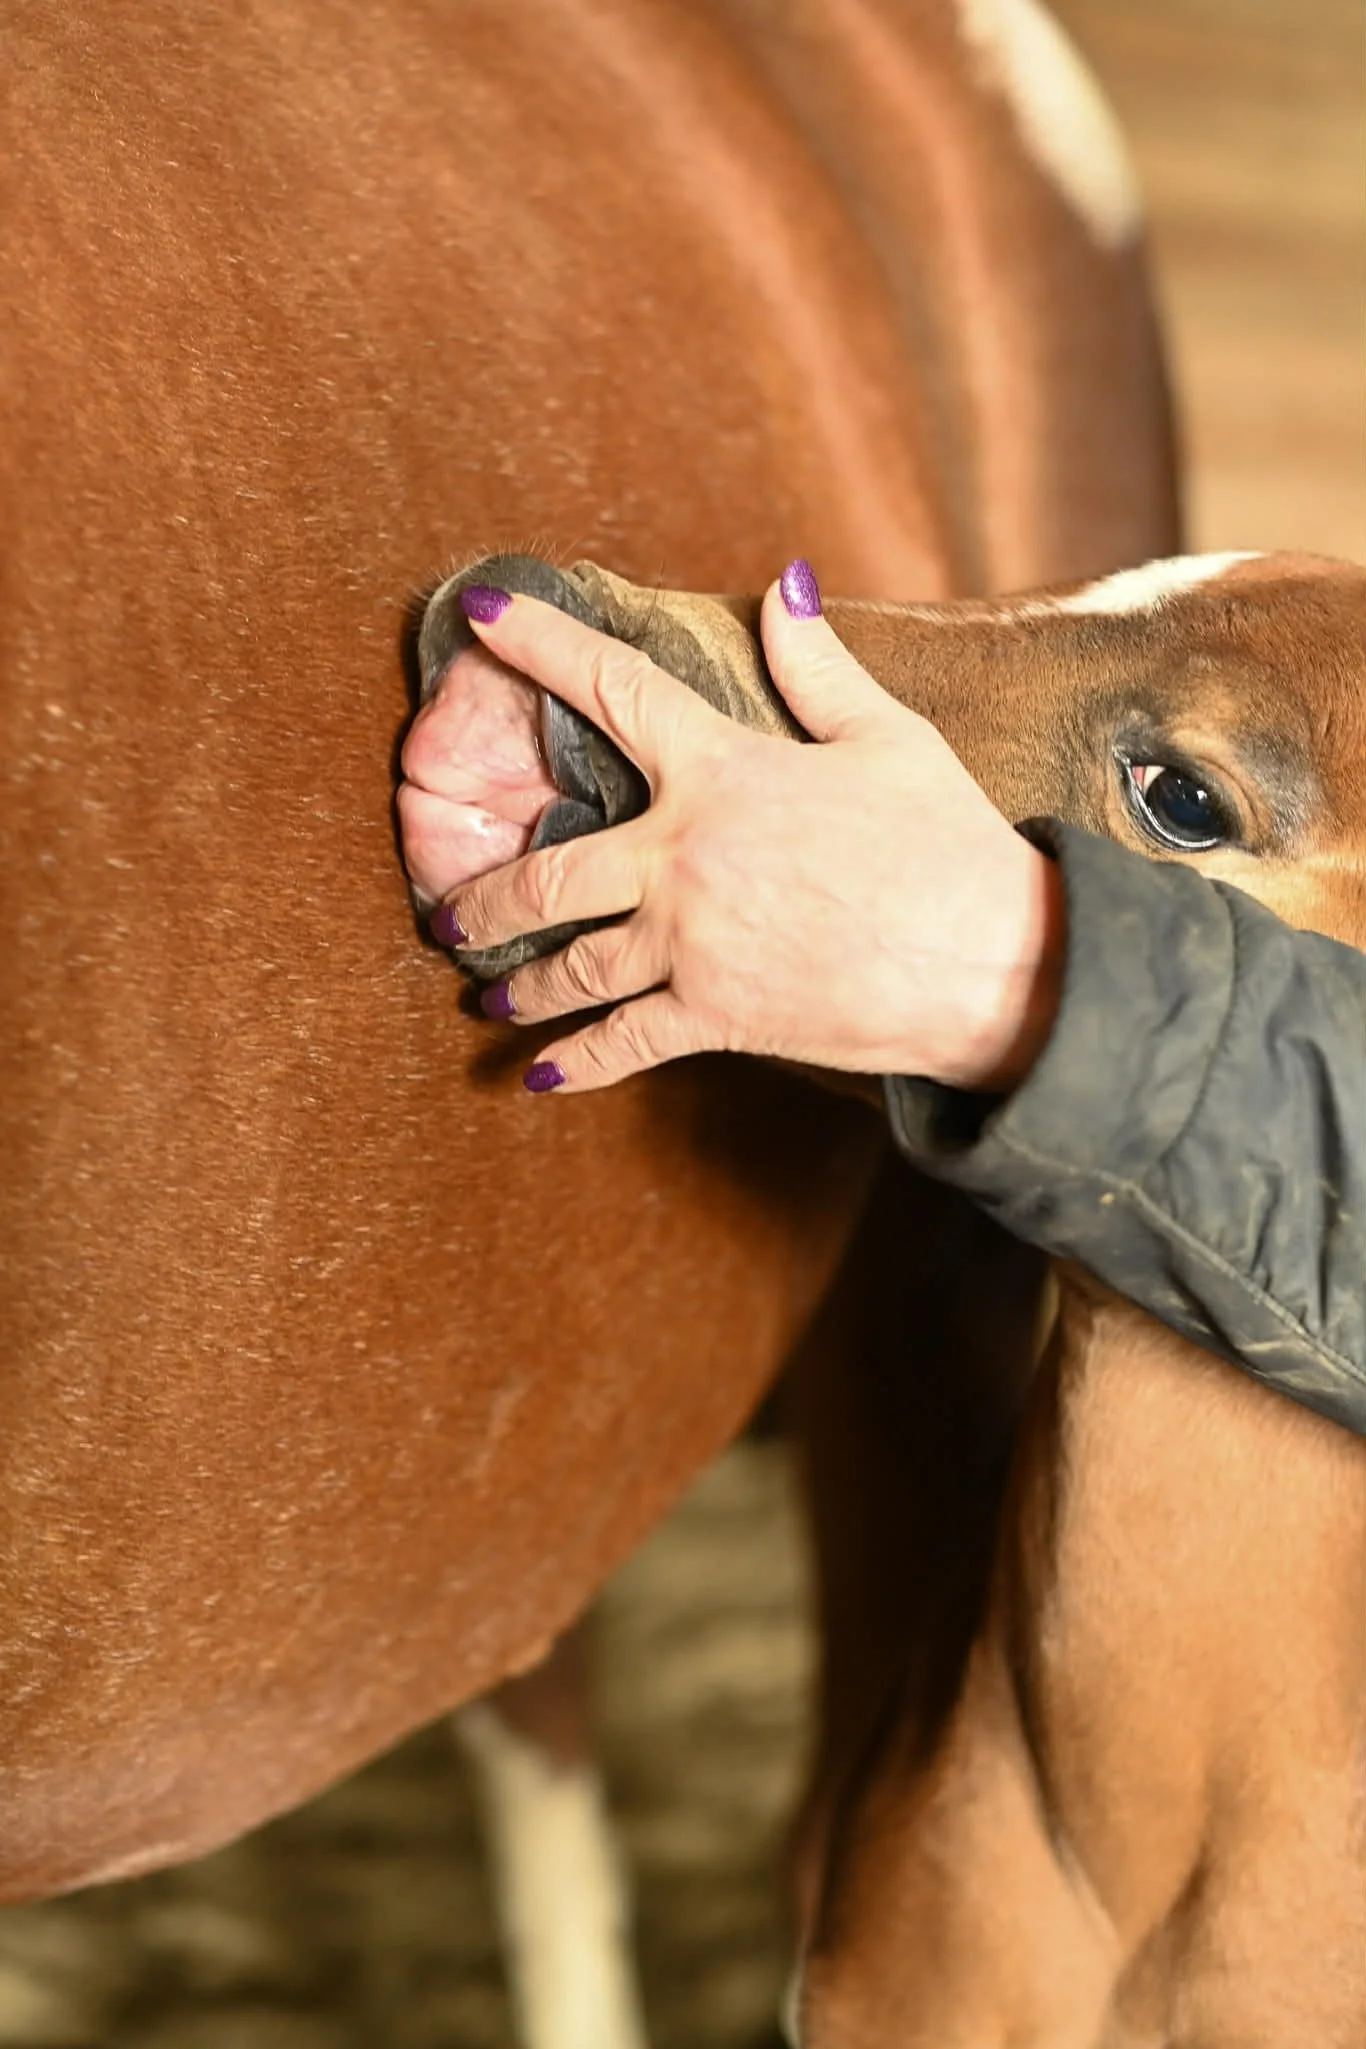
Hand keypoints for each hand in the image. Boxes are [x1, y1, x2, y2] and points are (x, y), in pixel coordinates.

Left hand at [426, 564, 1063, 1094]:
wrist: (993, 964)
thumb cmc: (948, 845)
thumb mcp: (888, 737)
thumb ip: (817, 665)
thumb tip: (783, 585)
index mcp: (722, 771)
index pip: (612, 687)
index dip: (539, 641)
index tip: (478, 612)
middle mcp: (683, 856)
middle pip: (549, 871)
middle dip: (485, 897)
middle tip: (448, 912)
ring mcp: (690, 944)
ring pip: (571, 966)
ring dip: (519, 984)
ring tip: (486, 996)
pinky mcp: (714, 1015)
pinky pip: (623, 1044)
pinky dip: (576, 1064)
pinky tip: (539, 1077)